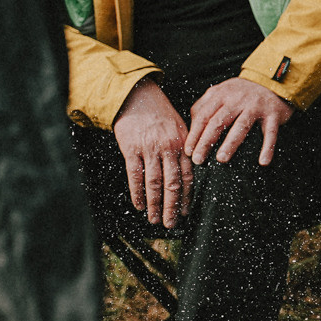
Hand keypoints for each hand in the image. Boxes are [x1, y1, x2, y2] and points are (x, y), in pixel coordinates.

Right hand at [112, 79, 189, 227]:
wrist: (137, 96)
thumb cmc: (160, 113)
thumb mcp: (179, 127)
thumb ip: (185, 149)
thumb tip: (188, 174)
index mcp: (183, 144)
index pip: (188, 176)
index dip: (186, 197)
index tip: (185, 213)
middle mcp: (169, 148)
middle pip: (173, 184)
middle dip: (172, 207)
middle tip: (171, 224)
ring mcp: (150, 149)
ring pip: (154, 183)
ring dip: (154, 204)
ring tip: (154, 219)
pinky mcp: (132, 149)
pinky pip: (136, 175)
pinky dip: (137, 192)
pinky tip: (139, 205)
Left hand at [186, 76, 295, 165]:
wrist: (271, 81)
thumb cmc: (241, 92)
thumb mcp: (221, 92)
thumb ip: (205, 106)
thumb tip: (191, 128)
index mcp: (221, 94)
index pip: (203, 115)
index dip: (194, 134)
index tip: (188, 151)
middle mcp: (237, 99)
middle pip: (218, 121)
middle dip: (206, 141)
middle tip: (198, 159)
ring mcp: (256, 106)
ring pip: (241, 126)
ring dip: (231, 144)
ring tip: (221, 159)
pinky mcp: (273, 113)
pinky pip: (270, 133)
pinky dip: (267, 147)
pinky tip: (263, 162)